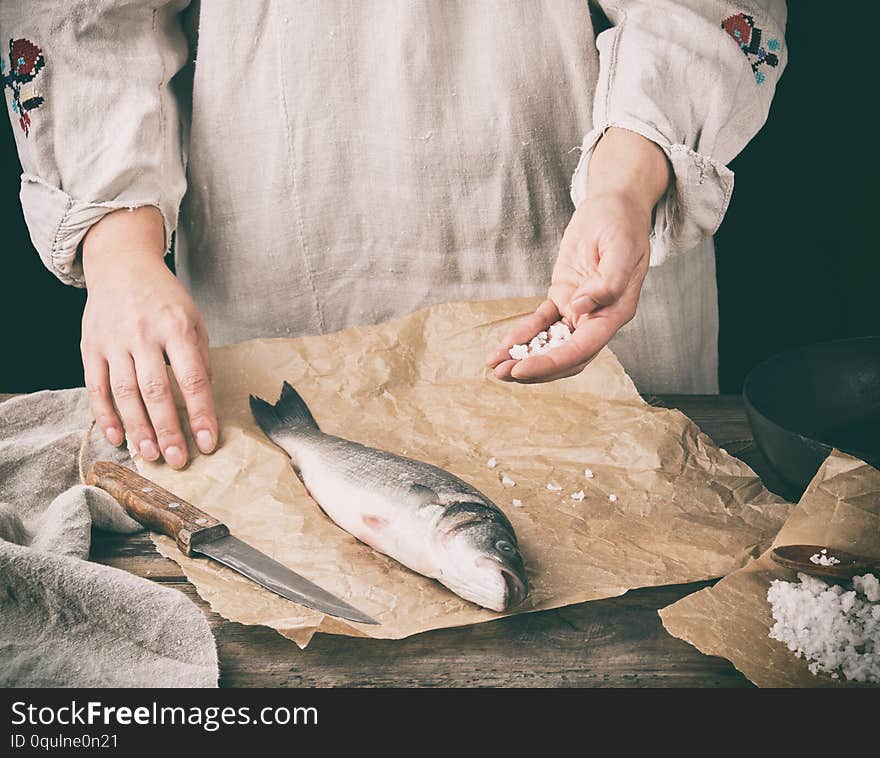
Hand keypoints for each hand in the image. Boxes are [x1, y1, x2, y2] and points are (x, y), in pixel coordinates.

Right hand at [81, 207, 216, 467]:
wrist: (122, 264)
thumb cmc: (165, 298)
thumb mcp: (193, 319)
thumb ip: (199, 358)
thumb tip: (204, 399)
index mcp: (177, 327)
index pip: (192, 379)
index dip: (201, 414)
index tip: (207, 443)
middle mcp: (144, 335)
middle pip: (156, 391)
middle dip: (168, 430)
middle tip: (178, 460)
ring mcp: (114, 341)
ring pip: (125, 394)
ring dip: (138, 429)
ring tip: (150, 456)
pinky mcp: (91, 347)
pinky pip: (97, 387)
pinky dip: (105, 415)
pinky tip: (117, 437)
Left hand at [486, 127, 669, 381]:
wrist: (615, 205)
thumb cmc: (622, 224)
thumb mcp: (621, 248)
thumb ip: (607, 283)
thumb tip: (579, 308)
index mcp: (615, 313)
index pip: (582, 349)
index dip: (551, 363)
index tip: (522, 369)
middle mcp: (597, 318)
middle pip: (564, 356)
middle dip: (533, 368)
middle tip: (501, 374)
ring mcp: (579, 309)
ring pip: (551, 343)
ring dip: (524, 356)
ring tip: (495, 366)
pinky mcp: (564, 296)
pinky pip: (542, 322)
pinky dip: (524, 333)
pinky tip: (505, 343)